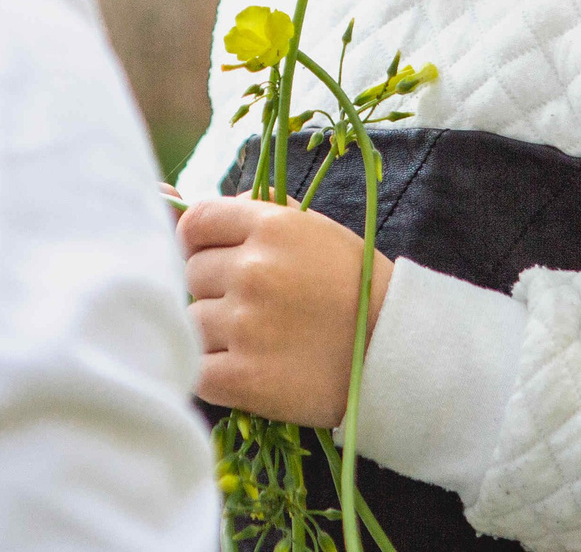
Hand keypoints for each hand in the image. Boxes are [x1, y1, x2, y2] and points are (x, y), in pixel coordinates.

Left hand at [178, 195, 394, 426]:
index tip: (211, 257)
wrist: (396, 355)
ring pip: (190, 322)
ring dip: (214, 333)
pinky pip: (196, 370)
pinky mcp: (243, 378)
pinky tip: (244, 369)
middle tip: (251, 306)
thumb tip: (184, 201)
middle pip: (190, 274)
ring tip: (255, 340)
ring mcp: (246, 325)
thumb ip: (257, 211)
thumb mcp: (316, 231)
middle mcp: (254, 270)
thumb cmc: (355, 287)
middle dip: (213, 288)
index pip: (194, 223)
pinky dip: (213, 372)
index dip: (197, 241)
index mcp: (272, 227)